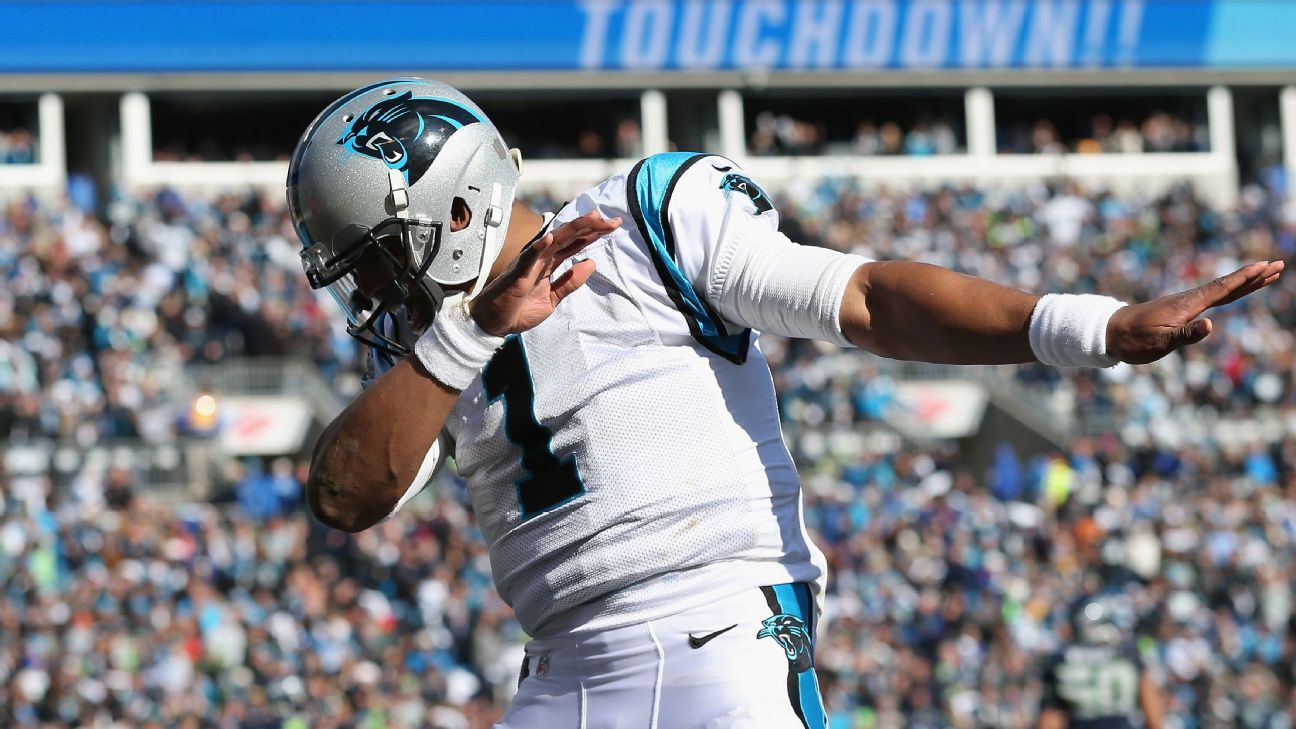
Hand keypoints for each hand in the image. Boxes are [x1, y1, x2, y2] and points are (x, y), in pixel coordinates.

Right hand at [470, 211, 621, 335]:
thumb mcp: (553, 298)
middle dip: (591, 227)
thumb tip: (591, 263)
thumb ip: (570, 282)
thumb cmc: (519, 309)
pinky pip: (529, 258)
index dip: (594, 233)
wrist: (495, 323)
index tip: (614, 225)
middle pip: (570, 237)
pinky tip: (549, 238)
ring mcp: (530, 263)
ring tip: (590, 218)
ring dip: (571, 229)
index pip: (576, 243)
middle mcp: (542, 258)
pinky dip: (538, 247)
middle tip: (612, 220)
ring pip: (553, 240)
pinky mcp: (518, 274)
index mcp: (551, 263)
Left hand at [1106, 260, 1283, 363]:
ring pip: (1222, 291)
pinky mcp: (1180, 310)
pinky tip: (1234, 292)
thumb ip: (1185, 335)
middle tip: (1278, 265)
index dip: (1245, 278)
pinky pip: (1212, 298)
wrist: (1109, 332)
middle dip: (1253, 276)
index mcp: (1187, 305)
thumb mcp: (1159, 343)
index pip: (1222, 289)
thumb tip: (1210, 325)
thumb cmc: (1133, 340)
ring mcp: (1185, 304)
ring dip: (1245, 283)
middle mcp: (1189, 300)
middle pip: (1227, 286)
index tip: (1266, 266)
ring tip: (1265, 275)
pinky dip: (1229, 292)